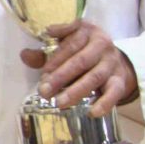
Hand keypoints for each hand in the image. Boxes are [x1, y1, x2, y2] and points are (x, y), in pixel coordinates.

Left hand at [21, 20, 138, 113]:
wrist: (112, 59)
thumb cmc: (81, 51)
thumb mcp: (64, 47)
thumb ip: (45, 53)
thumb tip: (24, 54)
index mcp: (87, 32)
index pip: (71, 44)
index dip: (56, 59)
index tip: (43, 74)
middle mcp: (103, 44)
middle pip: (82, 61)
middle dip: (61, 77)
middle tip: (44, 91)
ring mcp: (112, 62)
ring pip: (95, 76)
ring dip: (77, 91)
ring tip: (60, 103)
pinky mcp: (120, 79)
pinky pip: (115, 91)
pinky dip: (105, 102)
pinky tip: (93, 112)